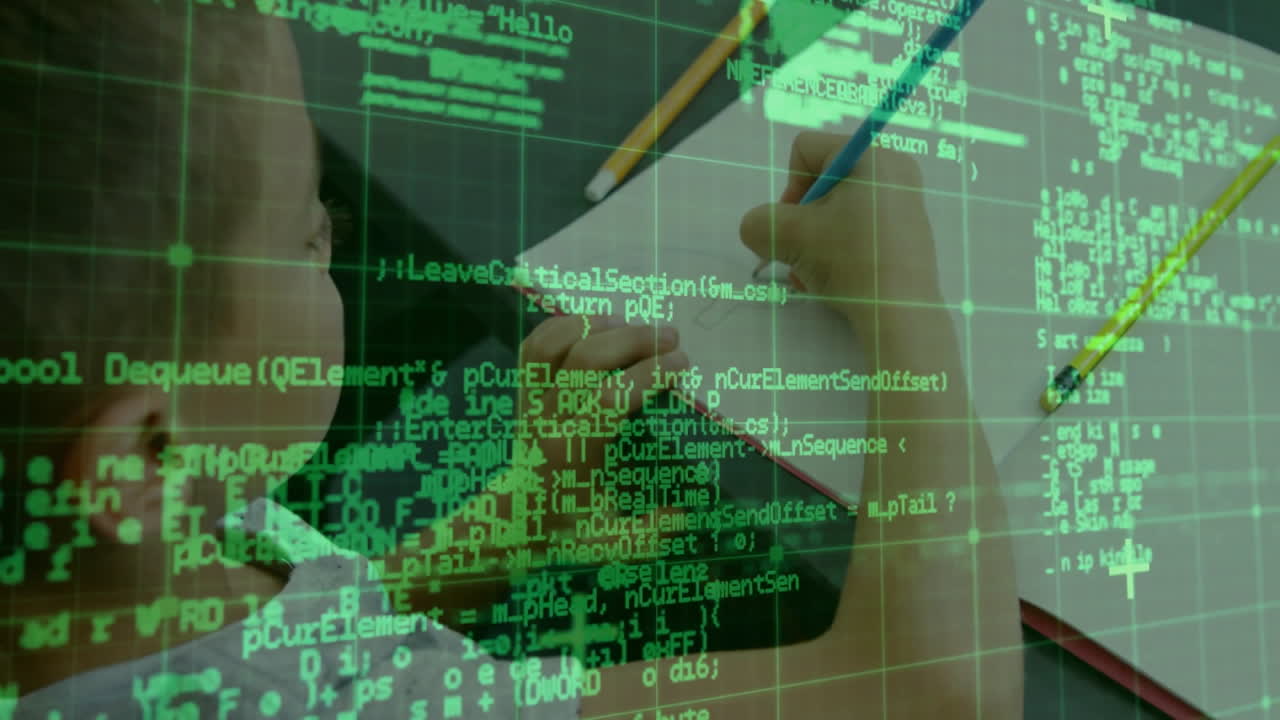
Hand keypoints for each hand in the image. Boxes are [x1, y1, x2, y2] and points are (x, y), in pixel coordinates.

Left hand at [502, 315, 689, 563]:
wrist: (515, 518)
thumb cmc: (569, 527)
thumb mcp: (613, 542)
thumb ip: (650, 533)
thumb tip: (682, 514)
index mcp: (573, 451)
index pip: (612, 399)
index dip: (650, 374)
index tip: (681, 363)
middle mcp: (548, 418)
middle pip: (587, 359)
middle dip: (634, 339)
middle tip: (670, 337)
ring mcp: (531, 400)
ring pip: (556, 343)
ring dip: (597, 325)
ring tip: (633, 323)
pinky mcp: (523, 390)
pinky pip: (535, 344)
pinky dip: (564, 324)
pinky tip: (595, 322)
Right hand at [739, 132, 942, 339]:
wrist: (901, 311)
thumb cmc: (850, 260)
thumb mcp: (788, 236)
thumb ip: (759, 223)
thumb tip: (762, 230)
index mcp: (869, 155)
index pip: (805, 150)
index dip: (789, 187)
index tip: (797, 224)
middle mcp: (893, 169)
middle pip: (822, 181)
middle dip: (802, 220)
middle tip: (803, 250)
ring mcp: (905, 201)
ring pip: (837, 209)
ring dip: (814, 241)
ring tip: (813, 272)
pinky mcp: (907, 231)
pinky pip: (859, 227)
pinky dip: (839, 249)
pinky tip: (833, 279)